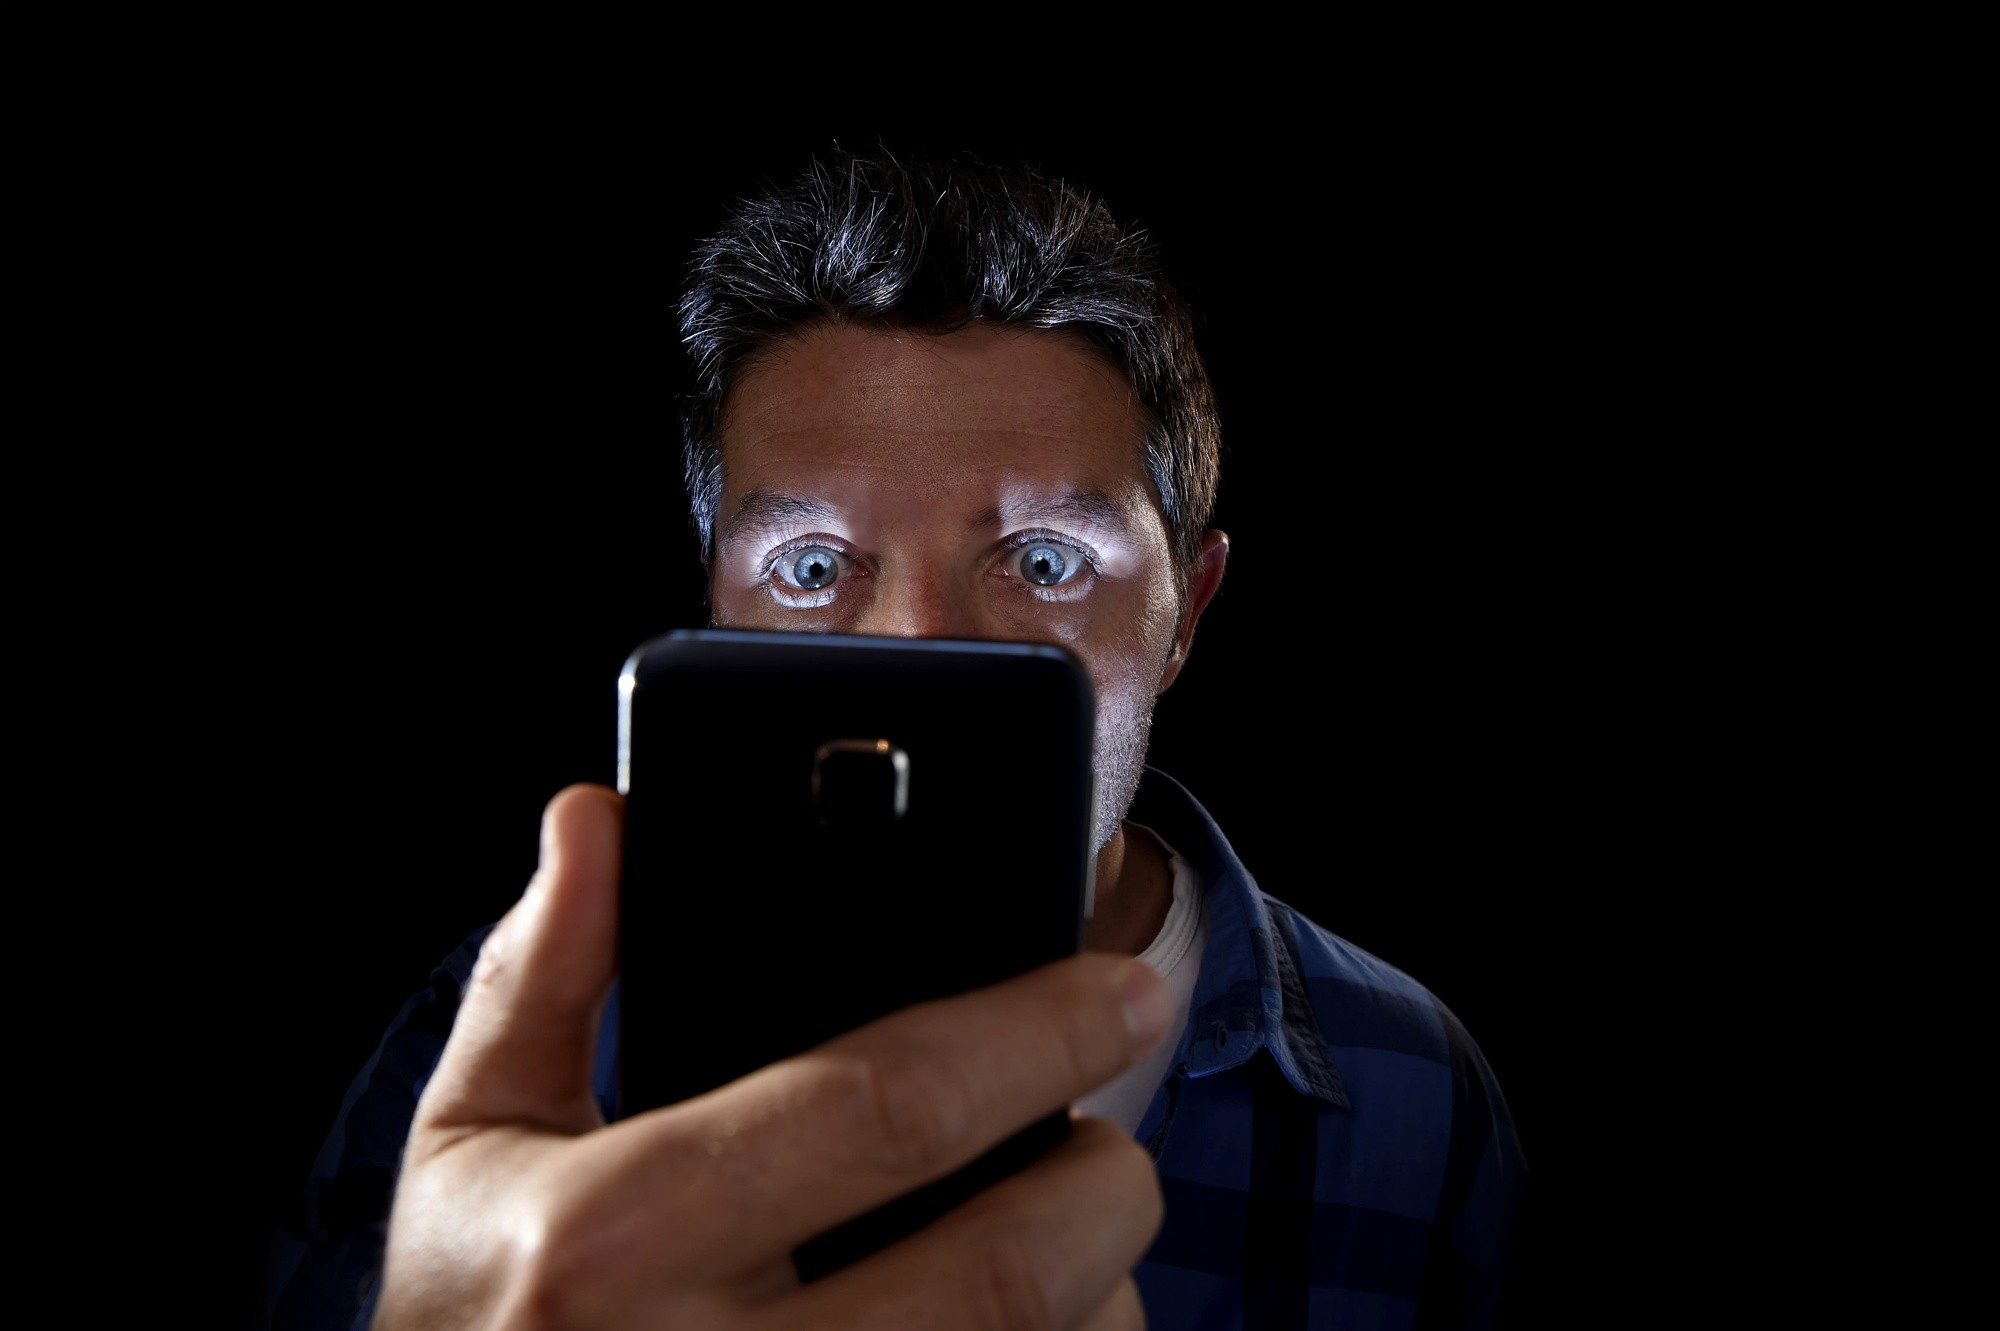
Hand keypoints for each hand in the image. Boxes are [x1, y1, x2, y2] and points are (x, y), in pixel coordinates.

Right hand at [374, 783, 1170, 1329]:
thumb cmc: (471, 1323)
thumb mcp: (469, 1145)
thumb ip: (540, 978)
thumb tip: (597, 819)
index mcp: (611, 1243)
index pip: (882, 1108)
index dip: (1032, 1035)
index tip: (1119, 992)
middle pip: (1006, 1266)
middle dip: (1103, 1184)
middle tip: (1106, 1146)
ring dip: (1100, 1297)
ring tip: (1073, 1247)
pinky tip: (1035, 1328)